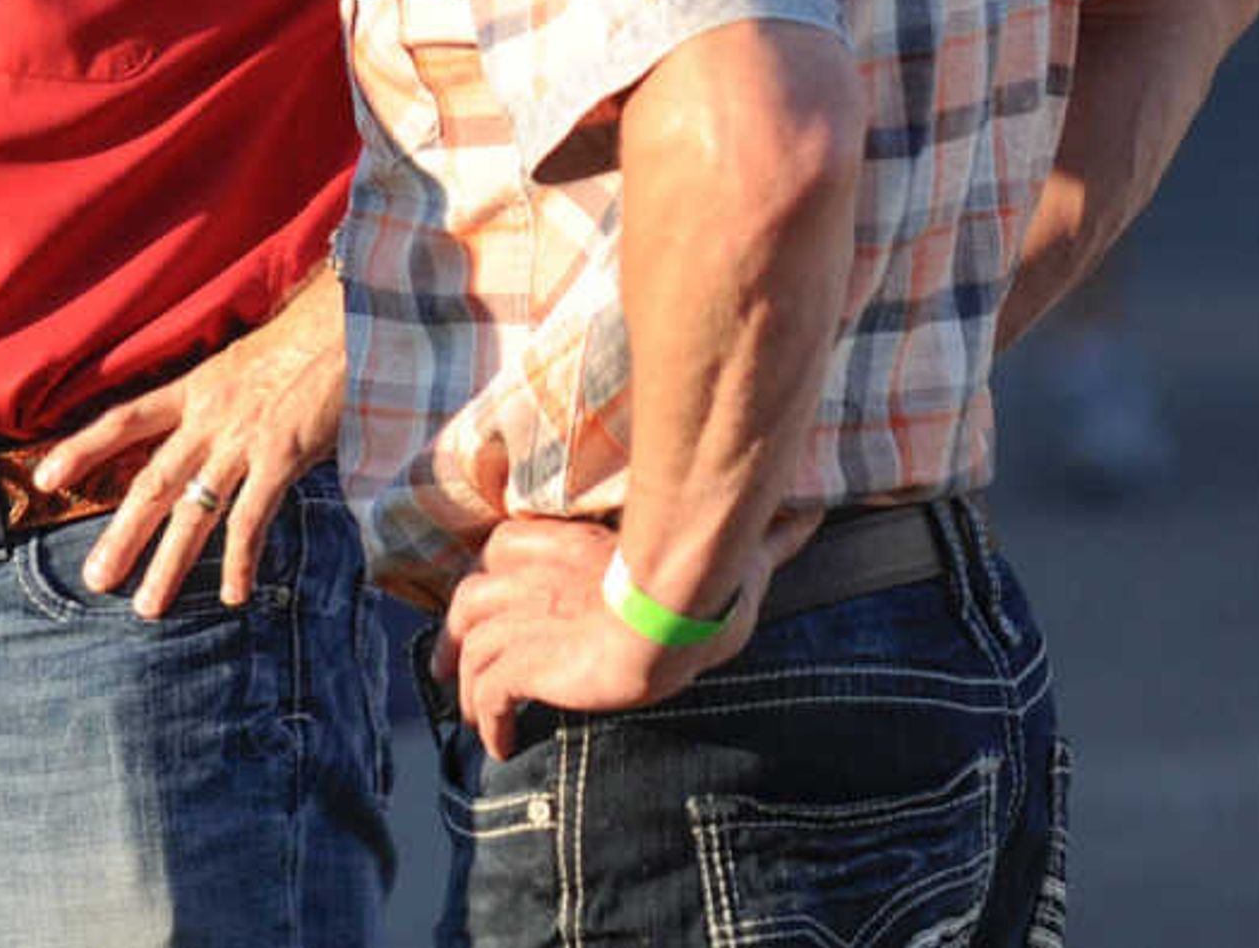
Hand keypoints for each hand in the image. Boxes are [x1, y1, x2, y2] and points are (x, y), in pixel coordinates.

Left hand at [32, 273, 342, 614]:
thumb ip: (211, 407)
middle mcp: (208, 418)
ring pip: (193, 511)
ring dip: (169, 564)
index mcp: (193, 390)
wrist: (346, 327)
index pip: (124, 419)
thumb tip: (191, 446)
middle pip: (152, 482)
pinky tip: (234, 594)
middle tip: (95, 578)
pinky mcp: (281, 458)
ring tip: (146, 607)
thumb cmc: (299, 349)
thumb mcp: (237, 370)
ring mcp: (243, 440)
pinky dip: (240, 560)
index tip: (43, 478)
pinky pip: (251, 519)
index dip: (82, 448)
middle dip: (121, 534)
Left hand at [432, 516, 756, 755]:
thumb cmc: (704, 576)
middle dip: (457, 635)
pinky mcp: (521, 665)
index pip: (502, 554)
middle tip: (449, 661)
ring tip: (474, 714)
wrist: (674, 609)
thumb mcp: (727, 554)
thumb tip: (809, 513)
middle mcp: (523, 577)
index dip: (495, 584)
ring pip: (468, 650)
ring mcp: (518, 621)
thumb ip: (762, 537)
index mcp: (558, 542)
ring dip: (466, 682)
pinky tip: (498, 744)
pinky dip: (487, 720)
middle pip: (468, 602)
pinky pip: (488, 696)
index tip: (495, 608)